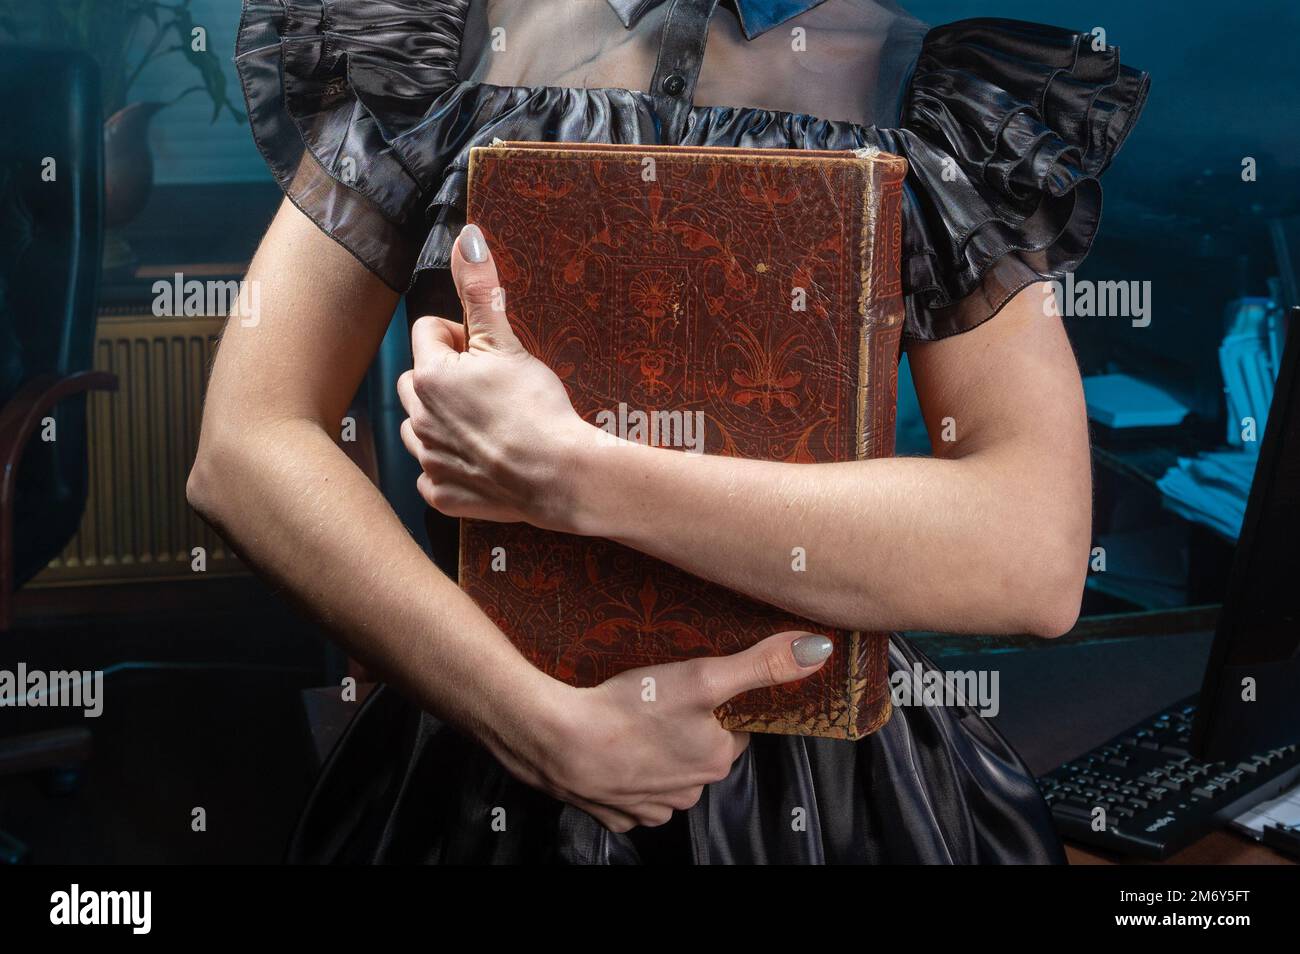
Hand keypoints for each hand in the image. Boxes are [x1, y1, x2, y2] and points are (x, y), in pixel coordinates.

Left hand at [397, 223, 594, 531]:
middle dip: (444, 377)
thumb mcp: (508, 342)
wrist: (559, 475)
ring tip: (485, 422)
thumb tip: (468, 238)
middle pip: (416, 380)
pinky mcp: (442, 494)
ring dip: (440, 421)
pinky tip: (483, 459)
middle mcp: (418, 418)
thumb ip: (481, 291)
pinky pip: (432, 473)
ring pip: (417, 427)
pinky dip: (451, 465)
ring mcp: (429, 460)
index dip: (459, 335)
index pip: (427, 332)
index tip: (487, 352)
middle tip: (487, 386)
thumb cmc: (537, 408)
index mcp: (431, 376)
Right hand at [478, 631, 833, 832]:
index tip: (699, 684)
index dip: (719, 704)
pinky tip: (612, 745)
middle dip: (687, 728)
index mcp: (717, 761)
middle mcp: (689, 792)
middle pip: (700, 752)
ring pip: (665, 774)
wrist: (556, 739)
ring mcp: (648, 808)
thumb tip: (818, 651)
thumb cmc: (630, 706)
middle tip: (662, 694)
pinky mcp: (612, 814)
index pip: (733, 730)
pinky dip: (623, 772)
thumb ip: (763, 664)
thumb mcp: (704, 675)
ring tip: (634, 716)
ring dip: (656, 751)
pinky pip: (628, 793)